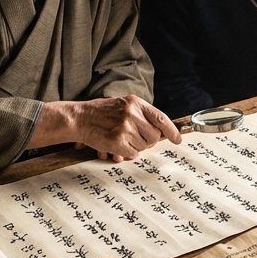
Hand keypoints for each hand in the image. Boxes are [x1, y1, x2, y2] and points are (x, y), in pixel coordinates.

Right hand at [29, 96, 182, 160]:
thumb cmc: (99, 113)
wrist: (79, 118)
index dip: (172, 131)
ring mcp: (125, 127)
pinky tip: (115, 146)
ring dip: (134, 147)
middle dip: (147, 141)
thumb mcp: (122, 105)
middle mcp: (132, 113)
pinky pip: (132, 154)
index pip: (161, 118)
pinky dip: (126, 154)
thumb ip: (140, 114)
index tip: (177, 140)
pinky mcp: (118, 141)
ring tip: (120, 139)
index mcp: (135, 103)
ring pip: (143, 146)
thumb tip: (159, 131)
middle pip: (154, 136)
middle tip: (135, 139)